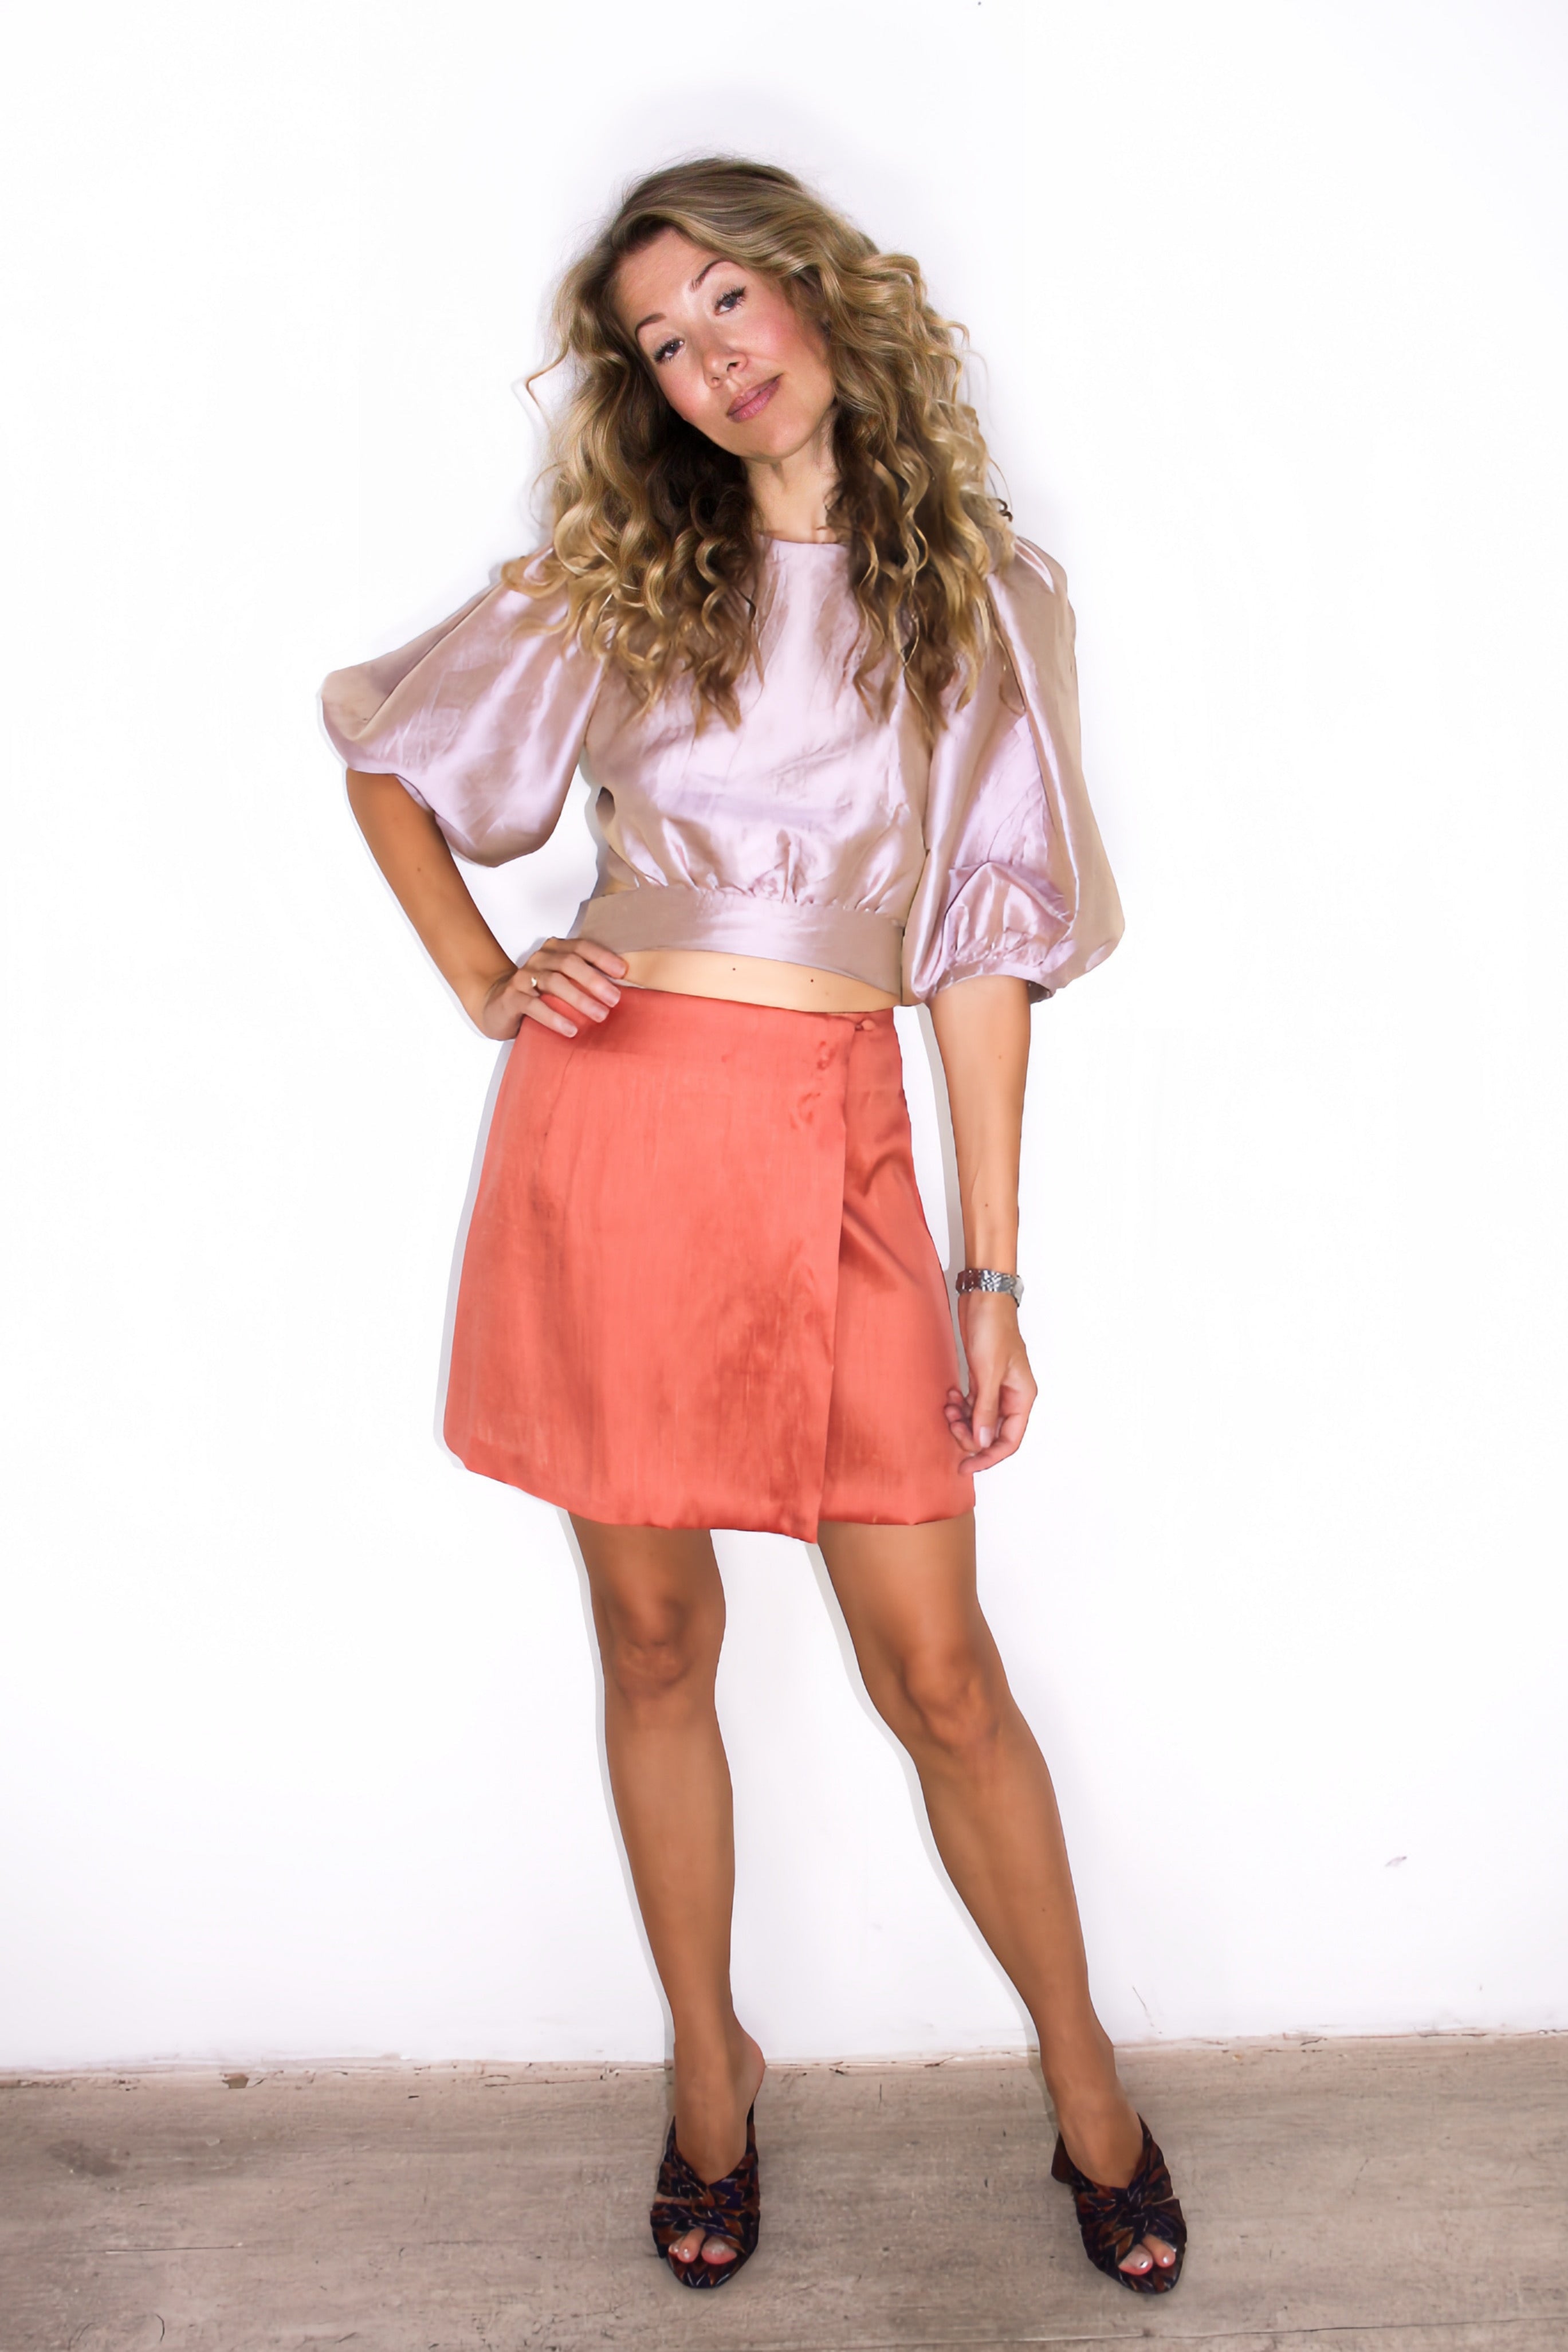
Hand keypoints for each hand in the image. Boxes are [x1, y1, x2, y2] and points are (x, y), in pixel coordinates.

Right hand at [472, 937, 627, 1039]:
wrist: (497, 1004)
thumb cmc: (538, 994)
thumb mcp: (562, 982)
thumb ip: (584, 980)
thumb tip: (622, 991)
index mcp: (555, 950)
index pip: (581, 946)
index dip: (602, 957)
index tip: (623, 972)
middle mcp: (539, 959)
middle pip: (569, 963)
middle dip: (594, 981)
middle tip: (614, 999)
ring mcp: (524, 977)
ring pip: (554, 982)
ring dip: (580, 999)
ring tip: (599, 1015)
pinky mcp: (513, 997)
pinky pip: (534, 1006)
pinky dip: (554, 1017)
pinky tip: (570, 1029)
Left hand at [945, 1291, 1036, 1471]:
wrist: (984, 1299)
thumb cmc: (993, 1329)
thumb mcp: (988, 1373)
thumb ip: (985, 1410)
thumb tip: (981, 1442)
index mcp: (1022, 1397)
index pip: (1009, 1440)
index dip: (988, 1457)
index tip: (966, 1467)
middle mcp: (1012, 1396)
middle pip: (992, 1433)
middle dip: (969, 1435)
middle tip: (950, 1425)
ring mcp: (997, 1388)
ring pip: (979, 1420)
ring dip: (961, 1420)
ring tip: (947, 1407)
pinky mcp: (982, 1379)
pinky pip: (971, 1405)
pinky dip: (959, 1406)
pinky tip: (949, 1396)